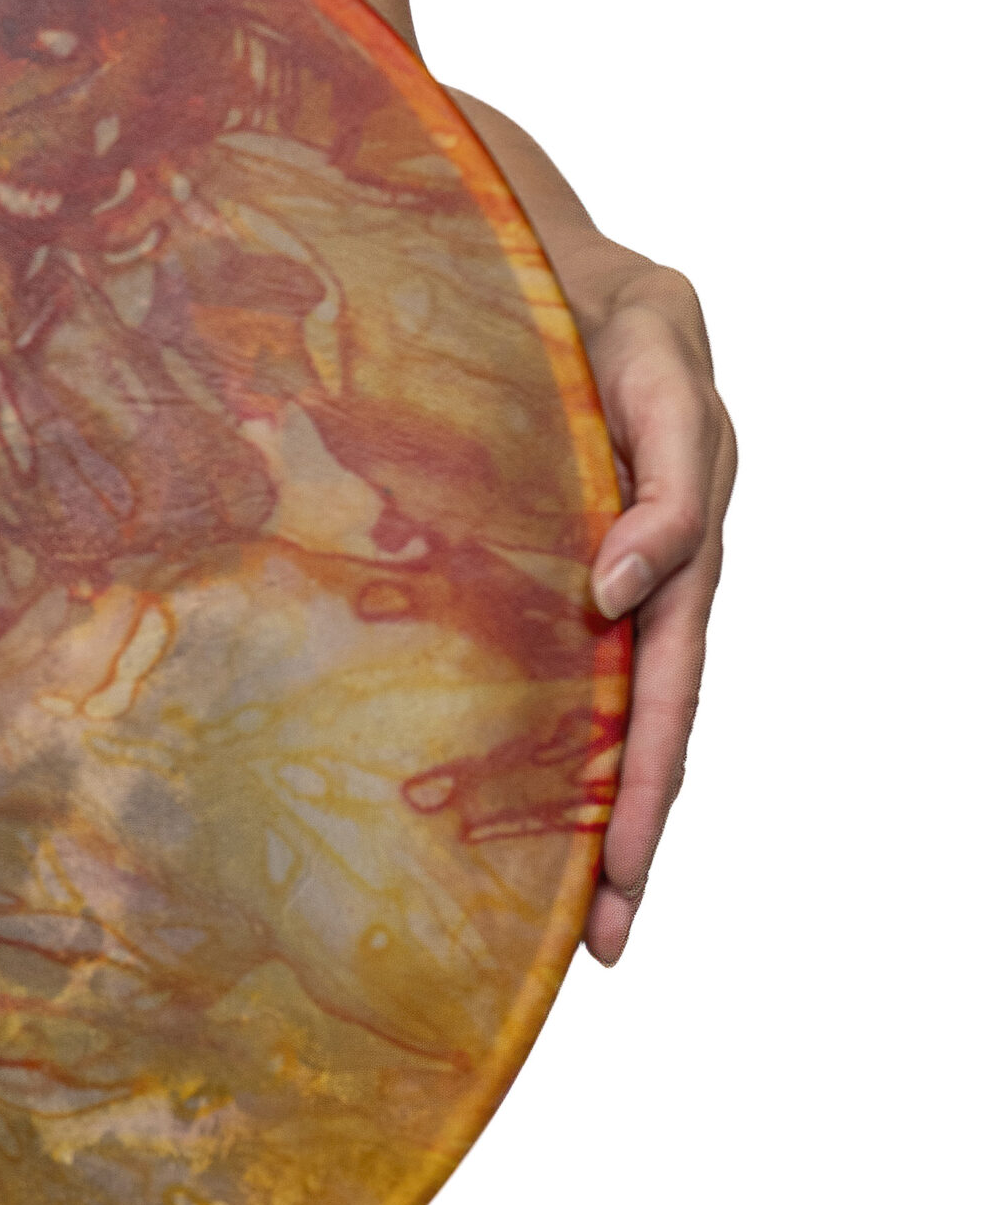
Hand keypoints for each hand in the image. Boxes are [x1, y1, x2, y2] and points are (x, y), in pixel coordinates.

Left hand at [569, 259, 734, 964]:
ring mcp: (610, 574)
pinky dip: (554, 739)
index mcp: (683, 542)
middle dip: (631, 838)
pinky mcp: (558, 561)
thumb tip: (625, 590)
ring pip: (613, 714)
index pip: (667, 695)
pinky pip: (565, 665)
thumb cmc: (613, 311)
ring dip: (597, 812)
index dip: (643, 790)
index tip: (620, 879)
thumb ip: (664, 479)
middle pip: (651, 731)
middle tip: (607, 942)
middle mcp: (654, 576)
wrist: (555, 262)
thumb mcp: (654, 367)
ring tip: (583, 915)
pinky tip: (521, 803)